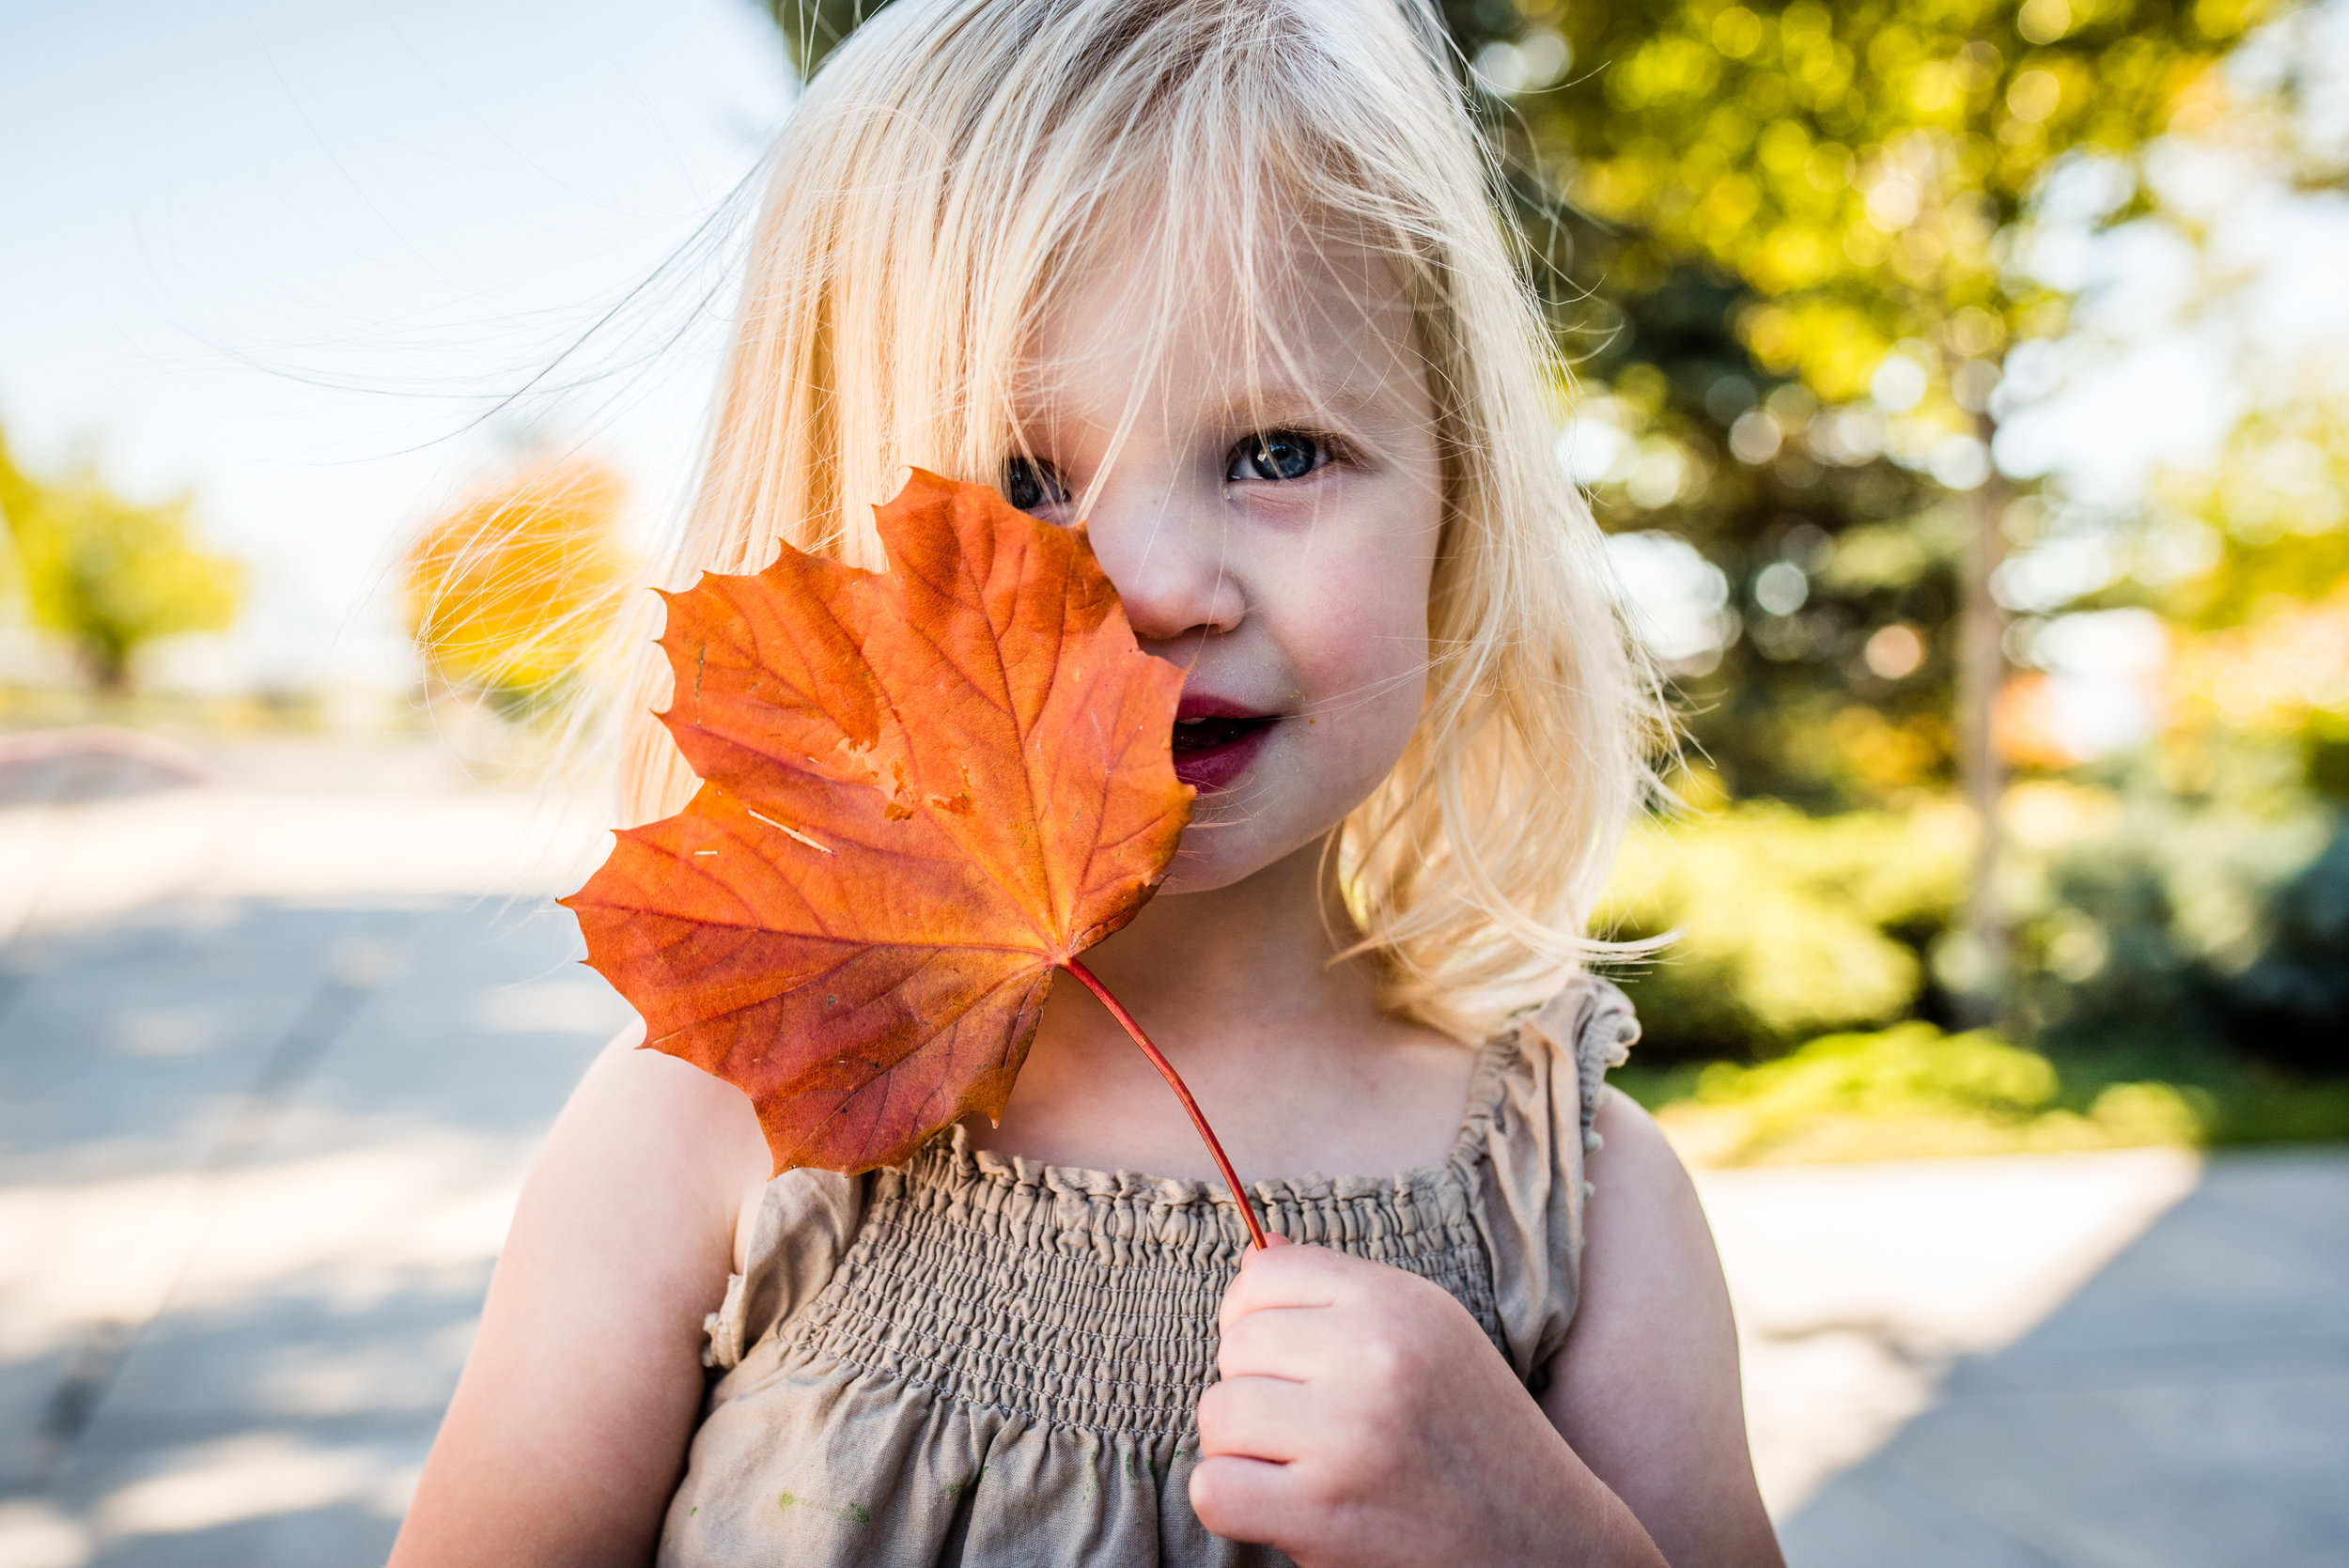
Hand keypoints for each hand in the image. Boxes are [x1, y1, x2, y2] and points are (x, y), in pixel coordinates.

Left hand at [1190, 1240, 1665, 1566]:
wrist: (1546, 1542)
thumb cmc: (1478, 1436)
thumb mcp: (1433, 1336)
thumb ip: (1343, 1292)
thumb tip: (1255, 1252)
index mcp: (1399, 1304)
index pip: (1265, 1273)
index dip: (1254, 1317)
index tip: (1284, 1357)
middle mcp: (1375, 1357)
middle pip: (1235, 1345)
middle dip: (1255, 1388)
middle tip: (1307, 1426)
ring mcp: (1349, 1435)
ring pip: (1217, 1415)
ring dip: (1242, 1448)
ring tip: (1298, 1465)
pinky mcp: (1325, 1514)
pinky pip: (1213, 1488)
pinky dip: (1234, 1502)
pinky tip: (1283, 1505)